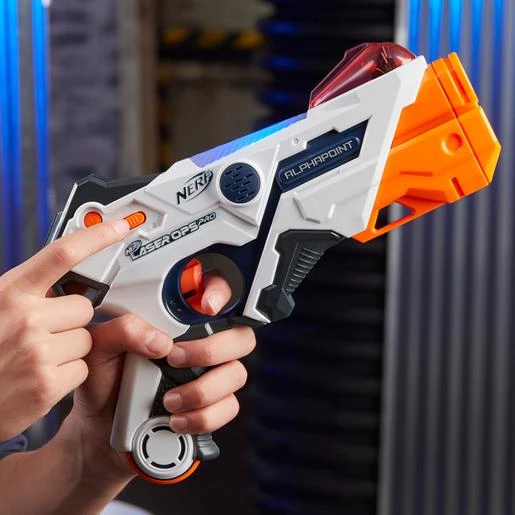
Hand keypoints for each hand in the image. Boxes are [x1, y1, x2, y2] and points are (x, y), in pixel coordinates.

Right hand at [0, 220, 129, 440]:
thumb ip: (29, 291)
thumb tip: (68, 276)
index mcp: (9, 292)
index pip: (62, 254)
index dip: (96, 236)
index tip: (121, 226)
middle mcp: (24, 318)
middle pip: (84, 307)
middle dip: (71, 321)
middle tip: (42, 334)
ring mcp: (37, 352)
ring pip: (86, 339)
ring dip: (69, 349)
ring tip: (36, 359)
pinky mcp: (48, 384)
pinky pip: (82, 368)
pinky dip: (67, 374)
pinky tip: (40, 378)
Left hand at [65, 273, 255, 480]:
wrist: (99, 426)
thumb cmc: (105, 380)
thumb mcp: (101, 347)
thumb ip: (123, 330)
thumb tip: (159, 341)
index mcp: (179, 324)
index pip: (216, 296)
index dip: (222, 292)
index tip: (207, 305)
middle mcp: (202, 346)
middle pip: (240, 337)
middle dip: (211, 350)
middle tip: (175, 359)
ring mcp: (211, 377)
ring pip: (236, 374)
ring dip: (203, 390)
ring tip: (169, 400)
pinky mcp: (212, 408)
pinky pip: (228, 408)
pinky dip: (202, 417)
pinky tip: (176, 419)